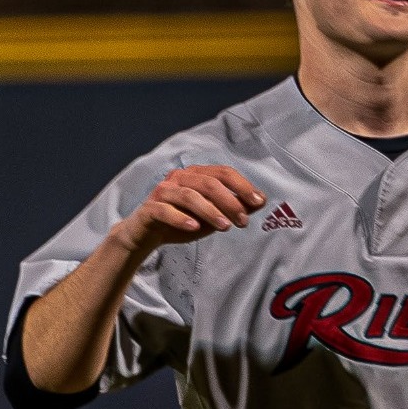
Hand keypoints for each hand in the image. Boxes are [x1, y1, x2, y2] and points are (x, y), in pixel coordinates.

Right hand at [112, 165, 266, 254]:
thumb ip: (235, 207)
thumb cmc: (183, 221)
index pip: (223, 173)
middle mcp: (179, 177)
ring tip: (225, 227)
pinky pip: (165, 210)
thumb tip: (261, 201)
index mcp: (196, 174)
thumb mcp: (213, 216)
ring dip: (210, 211)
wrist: (146, 235)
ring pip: (189, 196)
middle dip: (229, 202)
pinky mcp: (149, 208)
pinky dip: (181, 218)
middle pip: (208, 183)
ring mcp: (162, 191)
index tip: (259, 202)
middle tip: (243, 221)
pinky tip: (194, 228)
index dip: (243, 186)